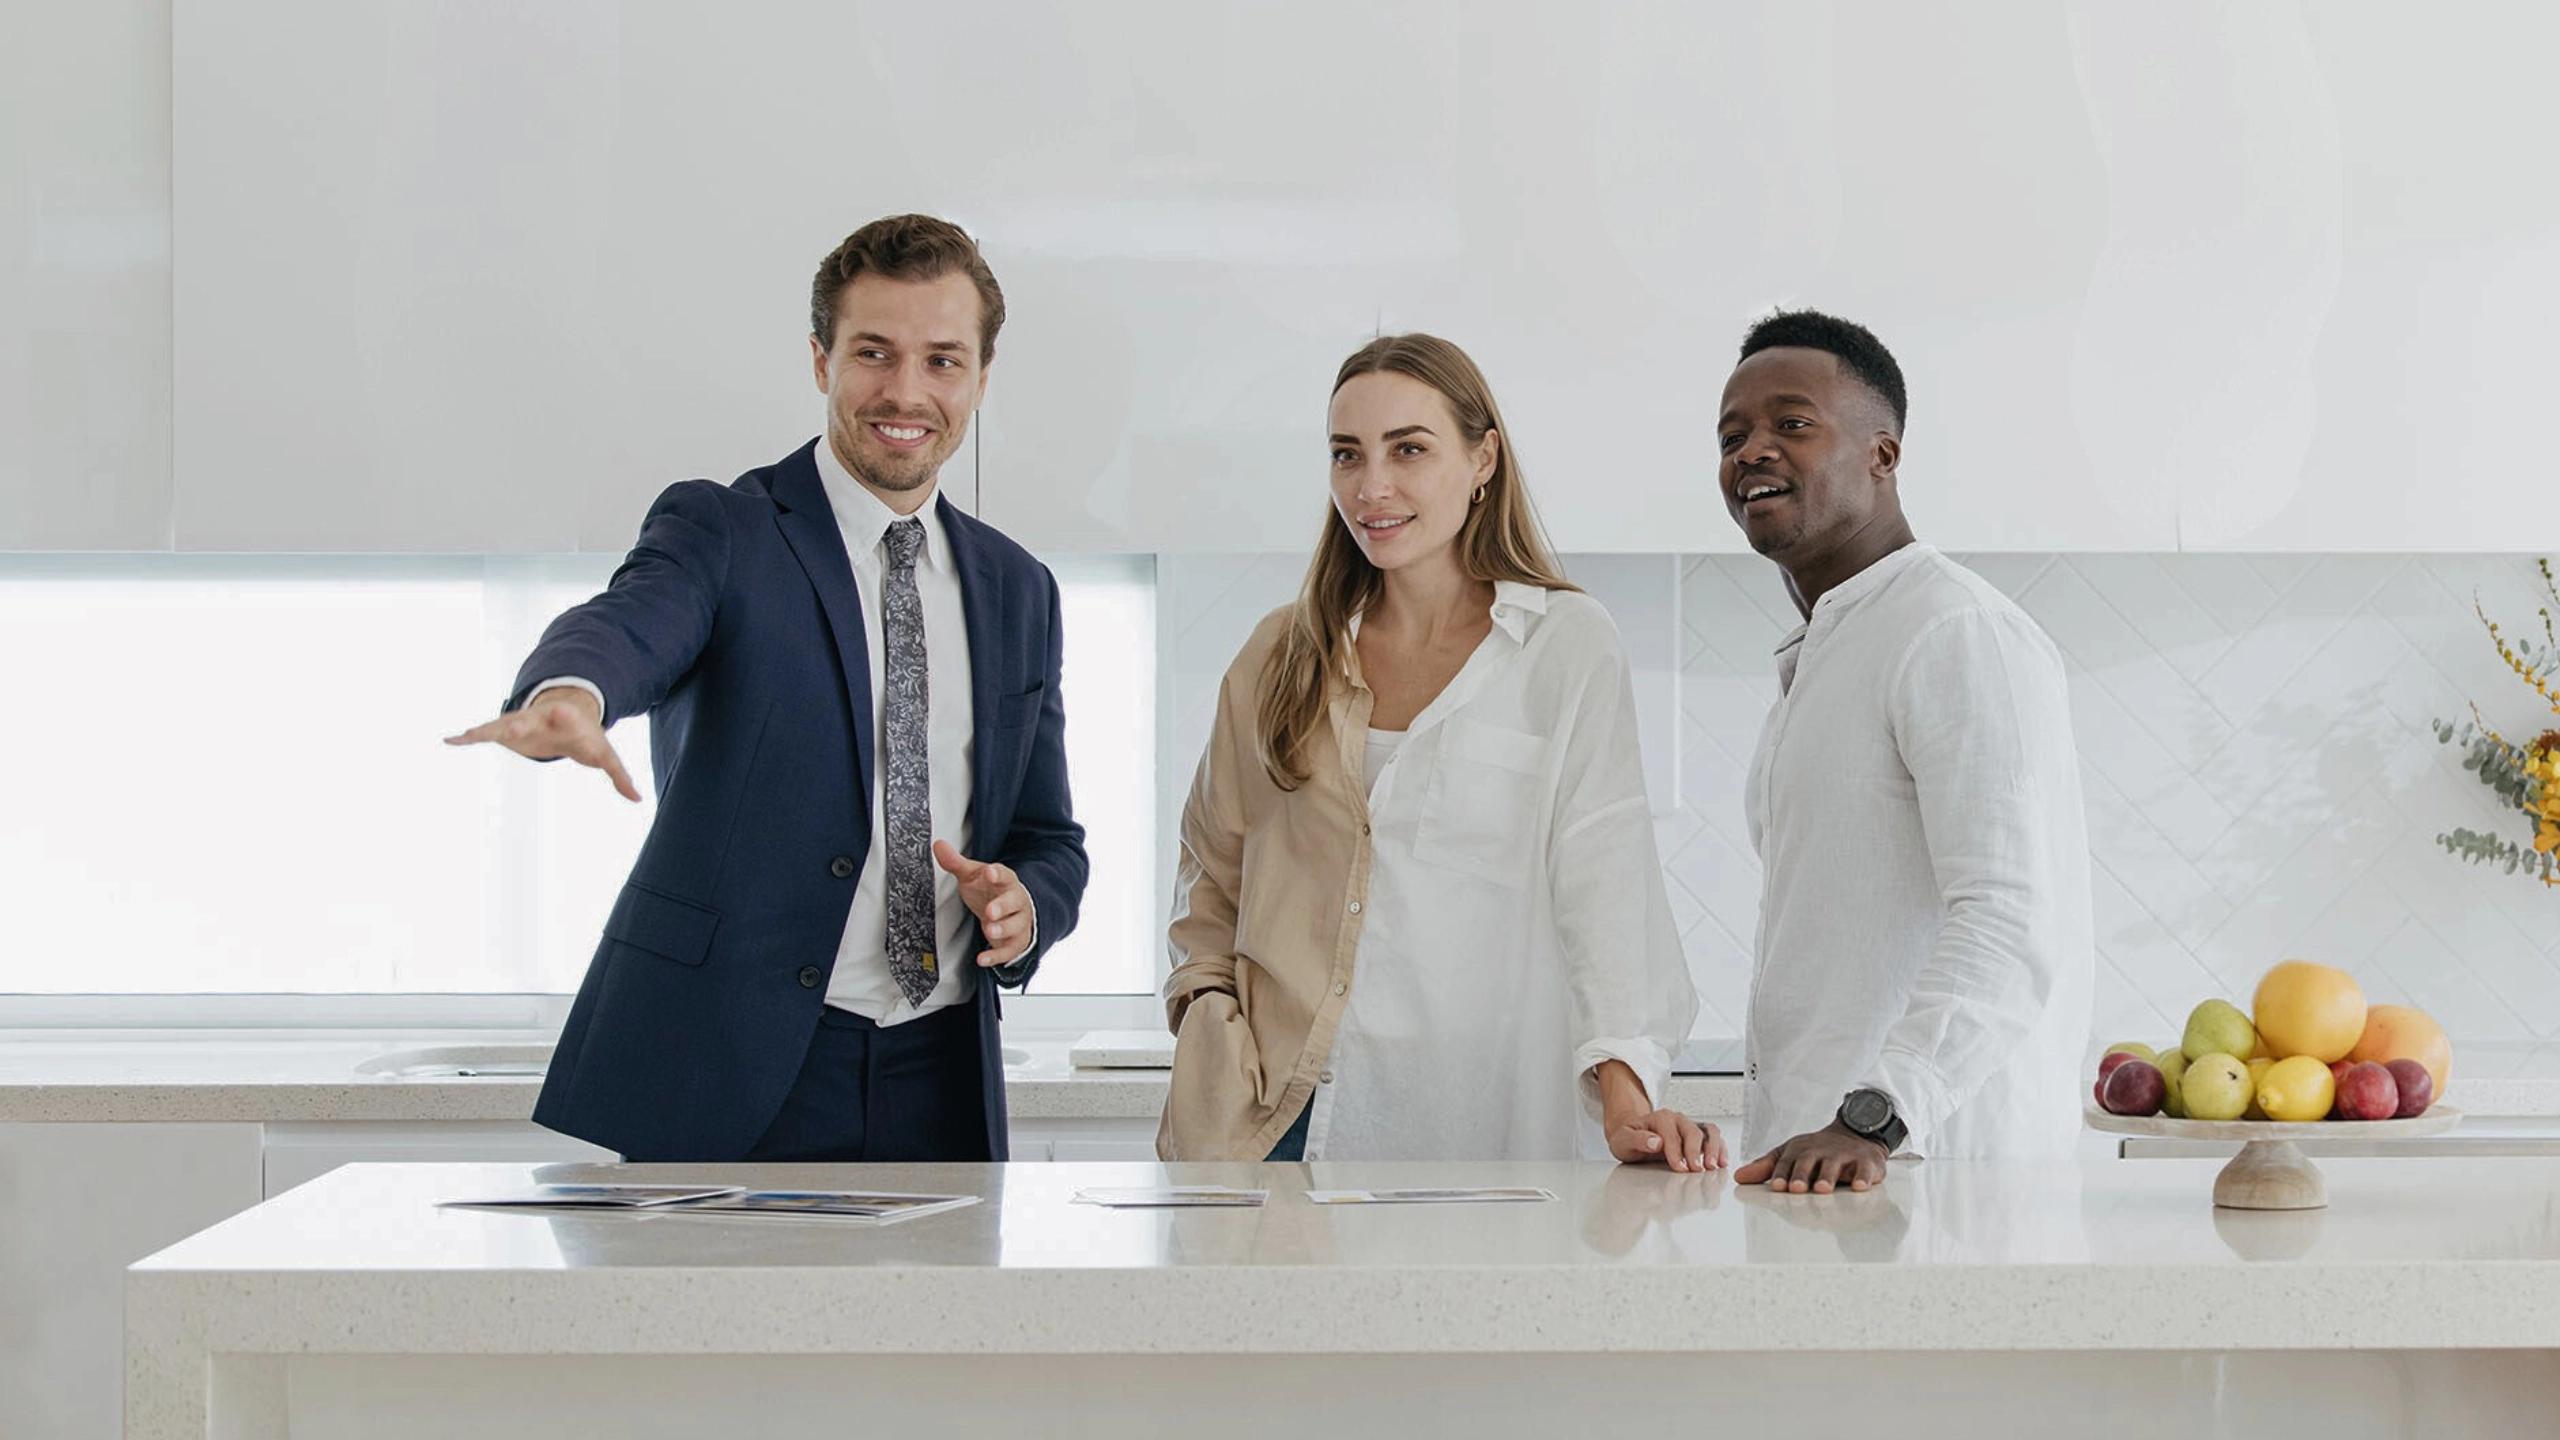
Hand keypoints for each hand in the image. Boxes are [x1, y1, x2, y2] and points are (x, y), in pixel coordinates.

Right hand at [443, 687, 639, 802]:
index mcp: (567, 719)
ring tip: (468, 734)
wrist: (565, 710)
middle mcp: (539, 717)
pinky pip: (484, 733)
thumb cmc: (586, 736)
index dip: (564, 716)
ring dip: (487, 730)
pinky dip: (468, 737)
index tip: (560, 712)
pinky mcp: (505, 730)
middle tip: (510, 727)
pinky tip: (449, 740)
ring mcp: (520, 722)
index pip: (566, 716)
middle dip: (519, 723)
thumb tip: (639, 799)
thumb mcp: (604, 753)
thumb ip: (619, 775)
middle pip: (529, 720)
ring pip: (501, 725)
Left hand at [933, 839, 1033, 967]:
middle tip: (990, 910)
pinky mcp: (1015, 942)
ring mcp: (1018, 922)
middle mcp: (1016, 901)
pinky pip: (1009, 950)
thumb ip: (956, 862)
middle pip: (1015, 901)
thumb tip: (938, 845)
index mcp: (1006, 881)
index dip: (998, 874)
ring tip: (989, 930)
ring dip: (1003, 929)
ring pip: (1016, 926)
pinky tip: (982, 958)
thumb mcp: (973, 875)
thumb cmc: (989, 890)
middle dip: (1003, 906)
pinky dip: (996, 956)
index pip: (1005, 875)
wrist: (1009, 910)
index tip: (990, 873)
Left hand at [1608, 1107, 1725, 1172]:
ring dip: (1713, 1148)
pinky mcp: (1697, 1135)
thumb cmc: (1628, 1138)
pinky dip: (1721, 1149)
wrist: (1632, 1134)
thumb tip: (1655, 1142)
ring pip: (1708, 1131)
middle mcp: (1677, 1120)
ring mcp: (1689, 1126)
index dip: (1675, 1151)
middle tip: (1696, 1169)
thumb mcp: (1622, 1139)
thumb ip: (1636, 1139)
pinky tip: (1722, 1162)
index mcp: (1659, 1118)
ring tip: (1713, 1166)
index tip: (1679, 1167)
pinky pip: (1714, 1137)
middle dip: (1695, 1151)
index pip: (1671, 1134)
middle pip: (1692, 1131)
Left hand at [1733, 1121, 1888, 1193]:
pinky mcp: (1865, 1161)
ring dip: (1827, 1177)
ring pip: (1834, 1165)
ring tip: (1821, 1189)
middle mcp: (1820, 1151)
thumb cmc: (1817, 1151)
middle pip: (1809, 1162)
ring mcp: (1843, 1156)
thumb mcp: (1791, 1154)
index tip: (1777, 1186)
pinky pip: (1865, 1169)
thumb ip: (1766, 1167)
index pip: (1787, 1162)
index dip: (1782, 1174)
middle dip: (1801, 1175)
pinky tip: (1858, 1187)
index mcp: (1800, 1150)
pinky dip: (1863, 1177)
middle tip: (1795, 1189)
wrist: (1855, 1134)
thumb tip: (1738, 1177)